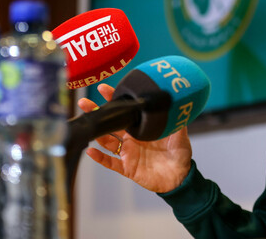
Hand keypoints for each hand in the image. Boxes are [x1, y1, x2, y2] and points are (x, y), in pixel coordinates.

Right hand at [77, 84, 192, 192]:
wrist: (181, 176)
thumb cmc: (179, 154)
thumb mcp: (179, 133)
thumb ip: (176, 118)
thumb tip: (178, 99)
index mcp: (143, 129)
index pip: (127, 112)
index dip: (115, 100)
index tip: (104, 89)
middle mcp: (132, 139)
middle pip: (111, 124)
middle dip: (98, 113)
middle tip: (85, 103)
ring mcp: (128, 153)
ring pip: (107, 141)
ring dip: (96, 132)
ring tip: (87, 121)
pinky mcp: (127, 167)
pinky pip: (110, 162)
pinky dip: (100, 158)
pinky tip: (91, 150)